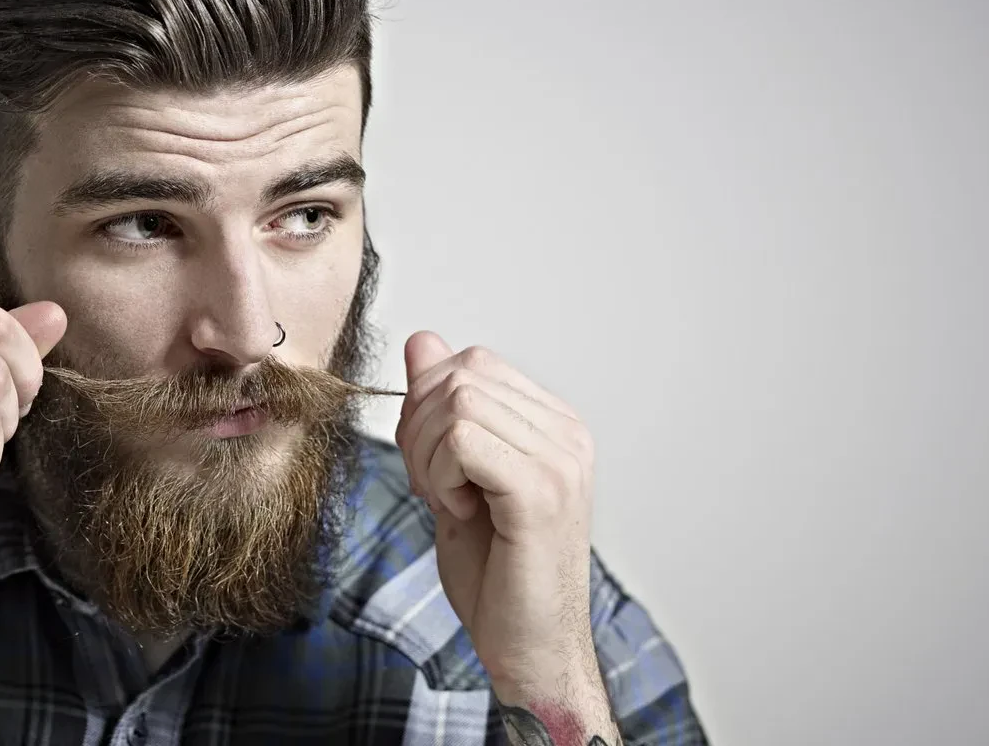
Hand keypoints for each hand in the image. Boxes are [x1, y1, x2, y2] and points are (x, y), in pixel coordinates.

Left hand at [396, 331, 612, 738]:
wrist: (528, 649)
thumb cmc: (496, 573)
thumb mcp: (452, 476)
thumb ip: (440, 409)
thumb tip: (423, 340)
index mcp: (554, 425)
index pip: (472, 362)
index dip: (426, 406)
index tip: (432, 465)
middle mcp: (568, 434)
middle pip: (461, 374)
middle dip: (419, 428)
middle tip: (434, 486)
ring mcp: (561, 461)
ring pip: (457, 403)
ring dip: (428, 456)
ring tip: (452, 502)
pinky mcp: (542, 492)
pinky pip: (463, 440)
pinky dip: (441, 476)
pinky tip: (461, 512)